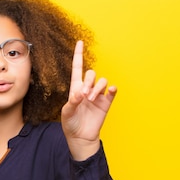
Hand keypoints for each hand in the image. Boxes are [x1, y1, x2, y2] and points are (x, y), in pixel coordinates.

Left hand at [61, 41, 117, 160]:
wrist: (80, 137)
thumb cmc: (71, 124)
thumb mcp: (67, 112)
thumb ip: (72, 101)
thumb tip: (81, 93)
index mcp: (75, 88)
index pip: (77, 68)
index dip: (78, 55)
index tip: (80, 42)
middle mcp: (88, 89)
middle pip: (92, 73)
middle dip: (89, 81)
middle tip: (85, 95)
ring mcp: (98, 96)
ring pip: (102, 81)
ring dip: (97, 88)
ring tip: (91, 99)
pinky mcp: (106, 103)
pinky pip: (112, 92)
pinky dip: (112, 89)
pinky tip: (111, 90)